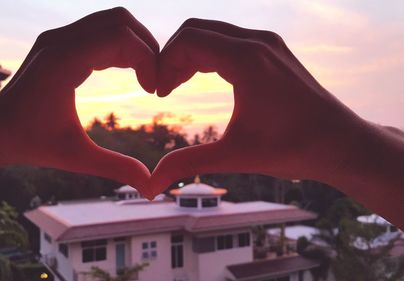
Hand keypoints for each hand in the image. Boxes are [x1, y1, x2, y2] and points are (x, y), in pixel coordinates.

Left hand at [0, 8, 157, 192]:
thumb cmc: (31, 143)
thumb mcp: (76, 158)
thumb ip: (116, 168)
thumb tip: (151, 187)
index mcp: (62, 63)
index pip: (120, 37)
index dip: (148, 59)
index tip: (153, 91)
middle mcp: (59, 40)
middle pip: (121, 20)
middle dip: (147, 46)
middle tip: (155, 79)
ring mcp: (57, 36)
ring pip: (112, 20)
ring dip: (135, 44)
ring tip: (145, 76)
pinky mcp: (59, 40)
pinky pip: (100, 29)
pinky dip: (120, 44)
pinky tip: (127, 70)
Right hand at [150, 19, 370, 192]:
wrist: (341, 143)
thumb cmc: (293, 148)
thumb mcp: (234, 155)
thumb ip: (188, 162)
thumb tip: (151, 184)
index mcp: (247, 60)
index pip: (188, 41)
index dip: (164, 63)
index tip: (159, 94)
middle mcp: (258, 42)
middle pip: (196, 29)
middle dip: (172, 56)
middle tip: (163, 89)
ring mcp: (268, 43)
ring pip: (213, 32)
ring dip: (189, 54)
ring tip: (176, 85)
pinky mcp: (274, 50)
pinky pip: (229, 39)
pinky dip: (208, 53)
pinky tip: (202, 79)